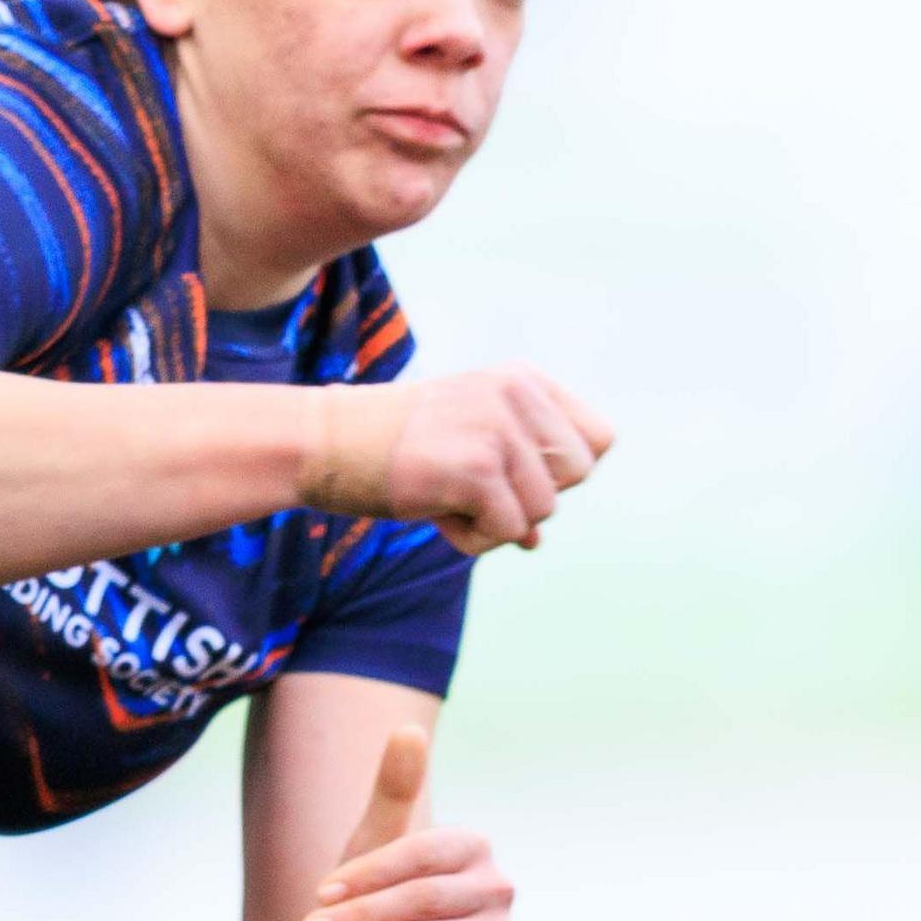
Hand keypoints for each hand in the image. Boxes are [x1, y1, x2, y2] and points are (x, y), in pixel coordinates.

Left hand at [298, 726, 513, 920]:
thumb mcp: (376, 846)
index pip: (423, 853)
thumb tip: (409, 729)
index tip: (319, 894)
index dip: (369, 874)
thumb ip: (393, 790)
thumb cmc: (378, 904)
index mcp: (472, 848)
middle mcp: (497, 888)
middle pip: (426, 899)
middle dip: (364, 917)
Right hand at [304, 365, 615, 554]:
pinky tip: (437, 513)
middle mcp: (517, 395)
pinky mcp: (476, 469)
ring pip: (543, 510)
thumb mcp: (466, 439)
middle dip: (532, 497)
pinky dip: (473, 540)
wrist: (323, 443)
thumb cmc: (393, 447)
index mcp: (523, 380)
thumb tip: (536, 539)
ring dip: (495, 522)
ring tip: (447, 498)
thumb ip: (514, 474)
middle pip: (577, 474)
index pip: (597, 438)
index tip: (512, 471)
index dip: (562, 471)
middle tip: (476, 488)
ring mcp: (497, 430)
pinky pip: (508, 532)